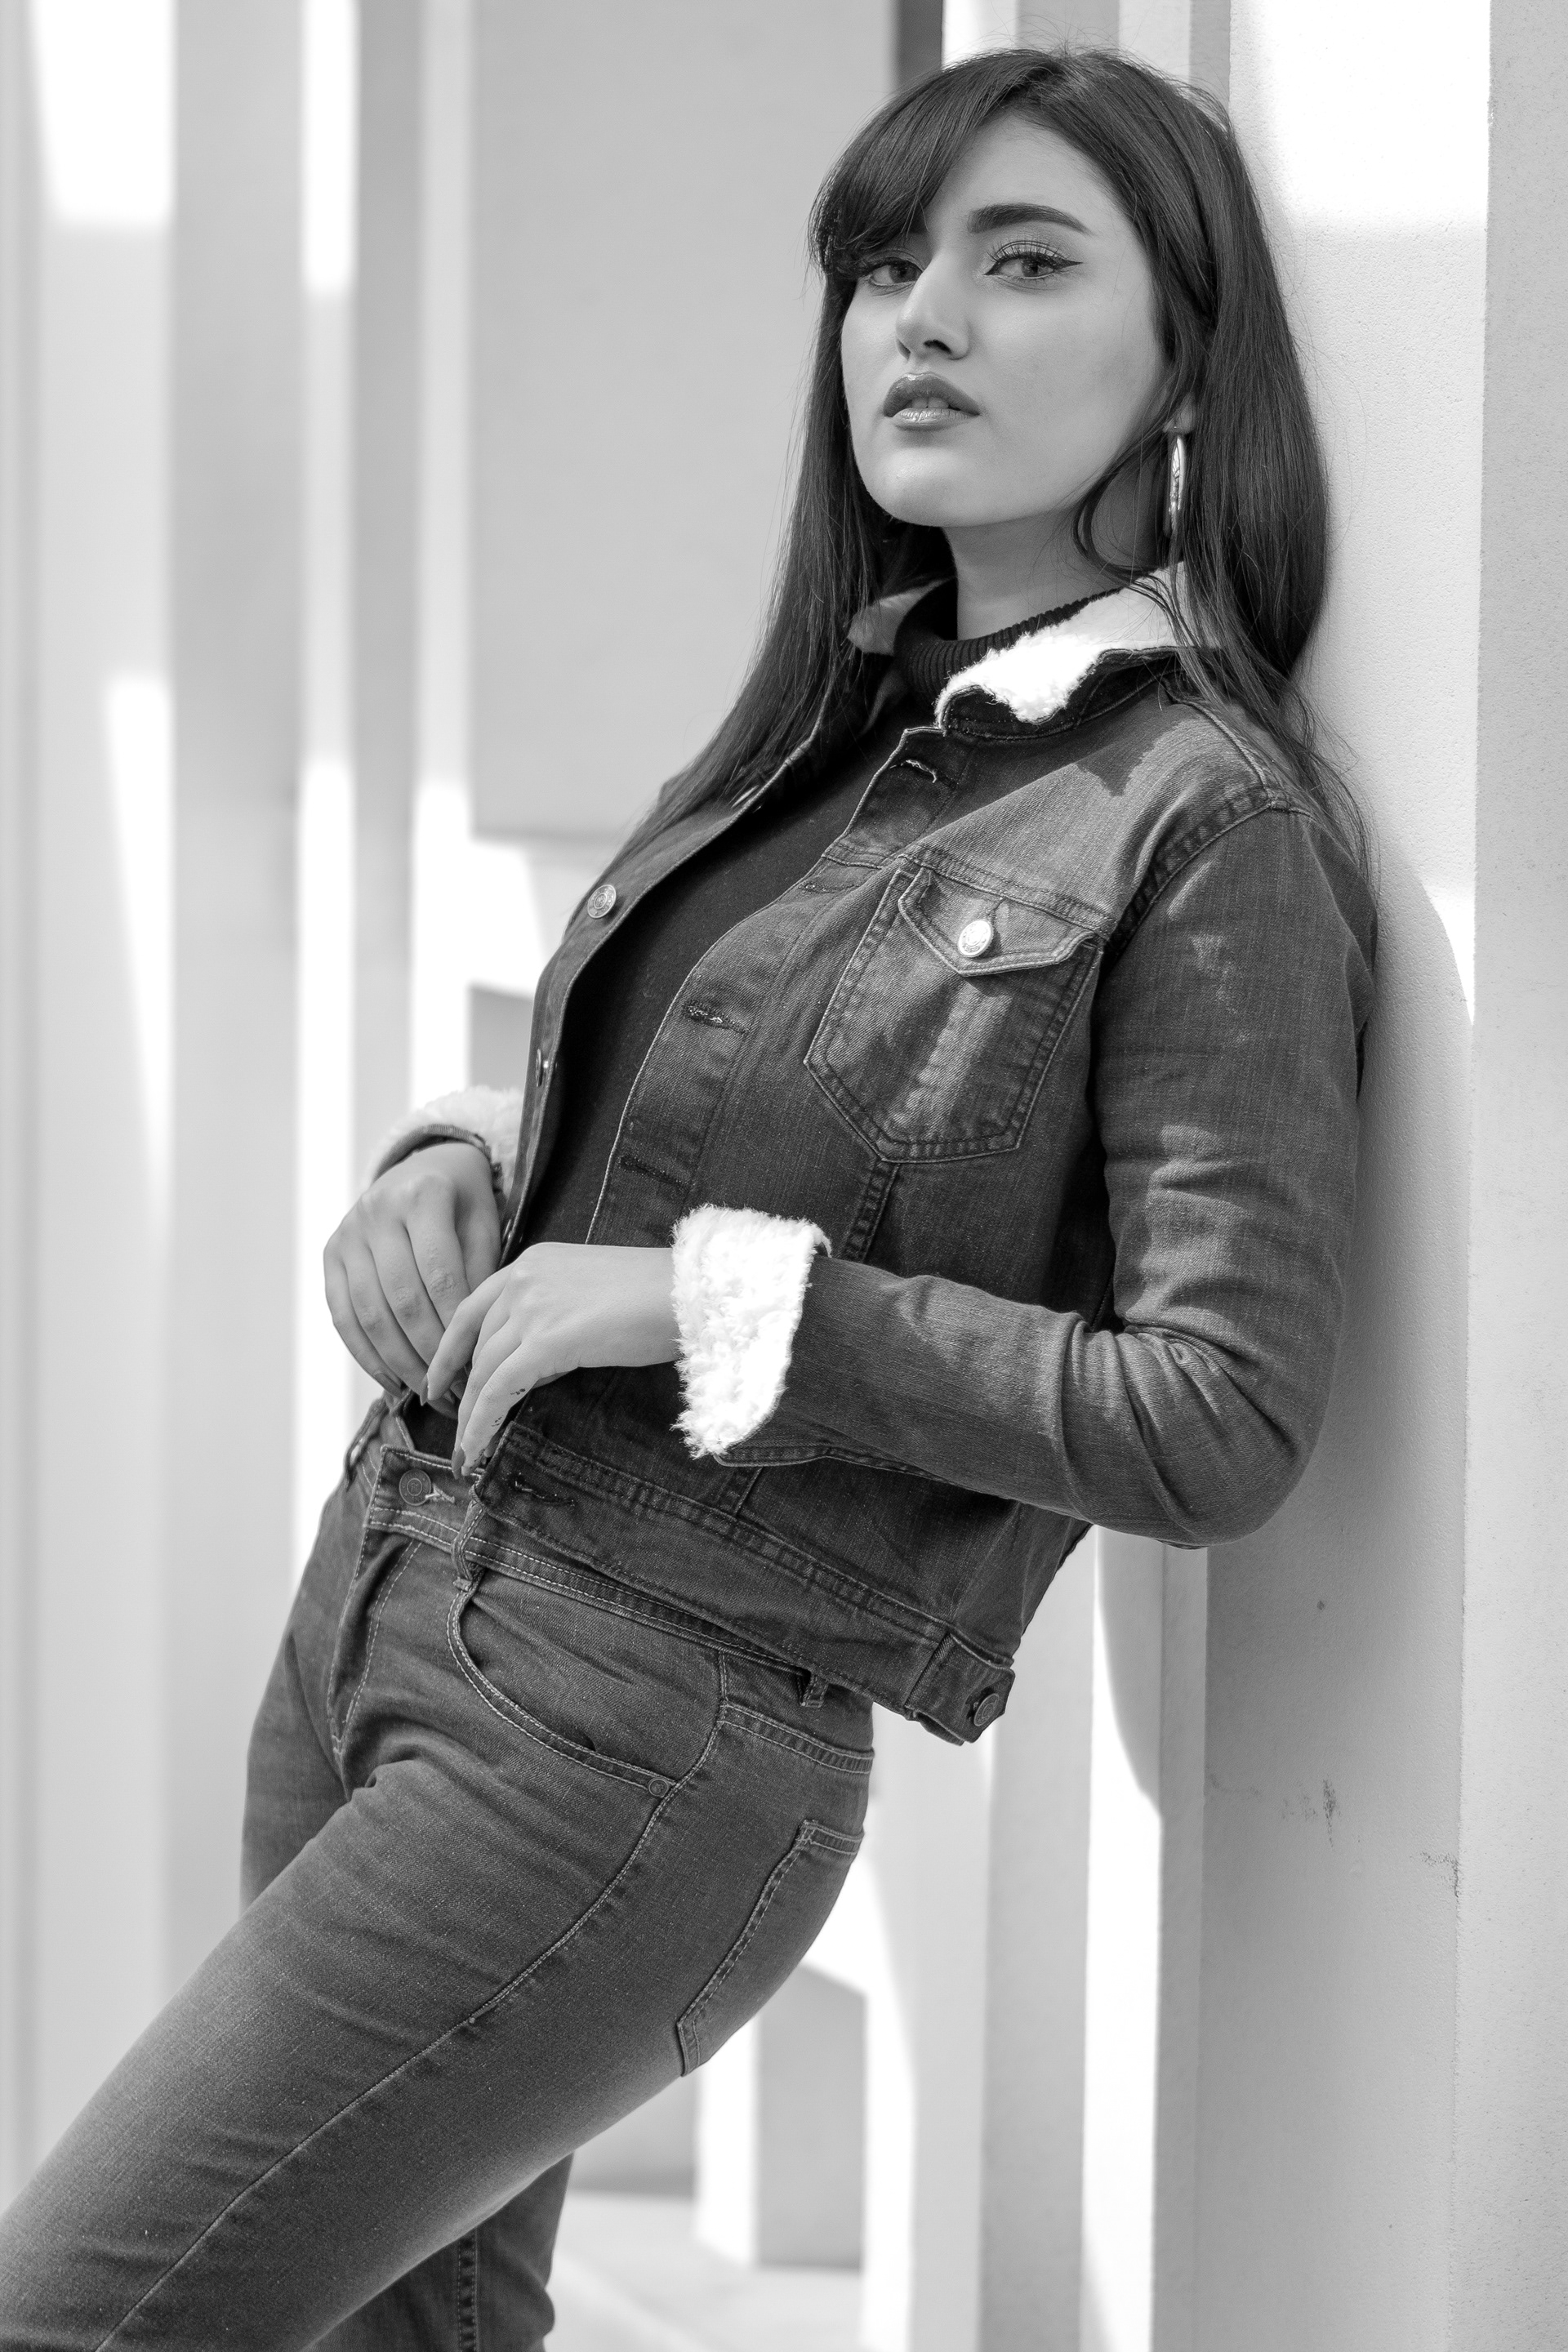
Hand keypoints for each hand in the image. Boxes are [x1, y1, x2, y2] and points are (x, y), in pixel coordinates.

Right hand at [324, 1141, 499, 1392]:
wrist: (421, 1166)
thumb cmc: (463, 1202)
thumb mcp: (484, 1222)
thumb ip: (481, 1271)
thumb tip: (473, 1340)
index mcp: (422, 1196)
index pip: (439, 1273)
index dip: (455, 1324)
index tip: (476, 1362)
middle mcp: (376, 1212)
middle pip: (402, 1299)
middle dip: (431, 1352)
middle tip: (457, 1388)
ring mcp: (347, 1234)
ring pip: (371, 1314)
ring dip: (401, 1362)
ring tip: (431, 1393)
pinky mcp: (330, 1256)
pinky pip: (344, 1317)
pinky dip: (368, 1356)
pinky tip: (395, 1382)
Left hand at [424, 1242, 678, 1469]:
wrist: (692, 1291)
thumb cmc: (659, 1296)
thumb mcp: (593, 1296)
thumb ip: (554, 1319)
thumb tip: (533, 1365)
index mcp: (533, 1263)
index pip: (473, 1307)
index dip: (450, 1348)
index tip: (438, 1378)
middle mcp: (523, 1279)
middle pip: (475, 1343)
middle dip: (460, 1389)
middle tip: (452, 1425)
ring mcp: (532, 1307)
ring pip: (483, 1370)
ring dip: (470, 1414)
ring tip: (465, 1450)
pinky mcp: (547, 1340)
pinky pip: (500, 1389)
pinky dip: (482, 1422)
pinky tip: (476, 1448)